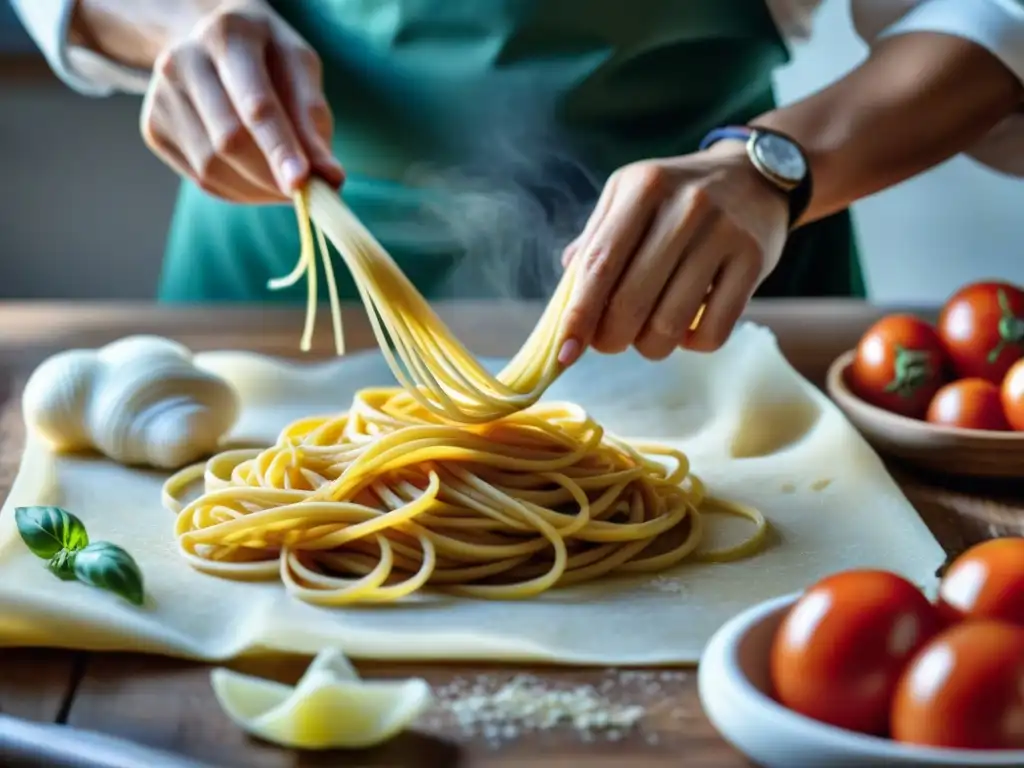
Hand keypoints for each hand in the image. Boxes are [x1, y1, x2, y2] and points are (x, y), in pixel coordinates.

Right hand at [140, 0, 342, 202]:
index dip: (280, 148)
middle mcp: (183, 61)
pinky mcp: (153, 129)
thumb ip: (313, 120)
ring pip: (212, 168)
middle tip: (308, 193)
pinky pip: (202, 180)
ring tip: (284, 181)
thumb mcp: (300, 69)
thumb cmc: (269, 57)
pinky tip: (256, 176)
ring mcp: (161, 96)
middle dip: (273, 176)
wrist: (214, 44)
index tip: (303, 183)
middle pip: (229, 140)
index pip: (255, 104)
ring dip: (259, 190)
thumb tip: (329, 177)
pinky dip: (239, 190)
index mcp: (228, 36)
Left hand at [558, 142, 788, 363]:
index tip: (565, 353)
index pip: (599, 265)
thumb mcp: (629, 196)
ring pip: (670, 324)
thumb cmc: (675, 197)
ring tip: (647, 335)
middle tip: (608, 342)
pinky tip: (686, 328)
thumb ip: (595, 242)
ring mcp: (724, 233)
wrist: (753, 175)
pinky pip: (713, 332)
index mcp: (643, 187)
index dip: (578, 315)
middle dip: (610, 339)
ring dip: (649, 346)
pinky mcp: (754, 260)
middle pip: (631, 302)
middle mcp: (685, 207)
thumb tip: (563, 304)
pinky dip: (690, 344)